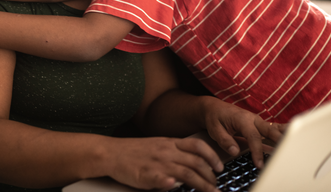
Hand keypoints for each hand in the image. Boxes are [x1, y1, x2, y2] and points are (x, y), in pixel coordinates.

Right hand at [106, 136, 223, 191]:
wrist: (111, 153)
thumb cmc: (133, 152)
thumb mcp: (157, 147)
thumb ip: (173, 154)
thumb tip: (191, 164)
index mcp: (169, 143)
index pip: (197, 146)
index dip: (212, 156)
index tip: (220, 167)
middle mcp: (166, 152)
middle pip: (196, 162)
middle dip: (210, 176)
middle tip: (216, 186)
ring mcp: (157, 163)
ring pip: (186, 173)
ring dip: (201, 184)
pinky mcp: (146, 175)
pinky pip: (160, 178)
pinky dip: (169, 183)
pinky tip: (174, 186)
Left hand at [198, 97, 285, 168]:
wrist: (214, 108)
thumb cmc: (214, 118)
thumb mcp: (215, 130)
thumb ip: (225, 140)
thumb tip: (235, 151)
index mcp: (242, 119)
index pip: (253, 137)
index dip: (257, 151)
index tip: (259, 164)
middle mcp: (253, 118)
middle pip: (270, 130)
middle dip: (279, 141)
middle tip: (286, 154)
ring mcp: (257, 121)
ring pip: (274, 128)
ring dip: (284, 136)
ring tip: (295, 145)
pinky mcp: (259, 125)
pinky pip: (273, 128)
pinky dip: (282, 132)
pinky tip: (291, 138)